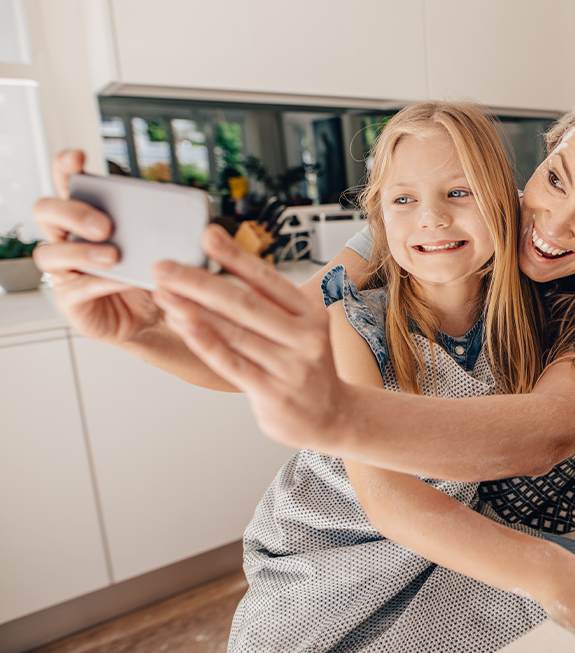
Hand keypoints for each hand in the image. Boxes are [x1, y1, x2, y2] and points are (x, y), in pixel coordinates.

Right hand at [31, 150, 161, 343]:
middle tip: (106, 224)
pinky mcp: (71, 299)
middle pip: (47, 211)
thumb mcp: (161, 247)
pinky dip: (101, 282)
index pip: (66, 183)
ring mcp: (65, 269)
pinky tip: (123, 279)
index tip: (79, 158)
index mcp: (87, 215)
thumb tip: (192, 215)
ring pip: (50, 252)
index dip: (65, 167)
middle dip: (72, 212)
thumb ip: (164, 228)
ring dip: (82, 251)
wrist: (151, 317)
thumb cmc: (149, 274)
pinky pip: (77, 288)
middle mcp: (68, 238)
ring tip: (113, 255)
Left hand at [150, 224, 345, 448]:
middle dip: (199, 282)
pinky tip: (182, 324)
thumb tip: (222, 273)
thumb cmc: (306, 369)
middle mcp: (305, 338)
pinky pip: (231, 362)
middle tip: (165, 267)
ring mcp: (290, 367)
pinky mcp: (272, 393)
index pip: (268, 280)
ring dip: (193, 310)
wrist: (333, 418)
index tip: (207, 234)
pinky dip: (204, 341)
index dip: (236, 256)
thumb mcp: (303, 330)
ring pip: (234, 332)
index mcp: (312, 315)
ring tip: (164, 293)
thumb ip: (271, 306)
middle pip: (245, 304)